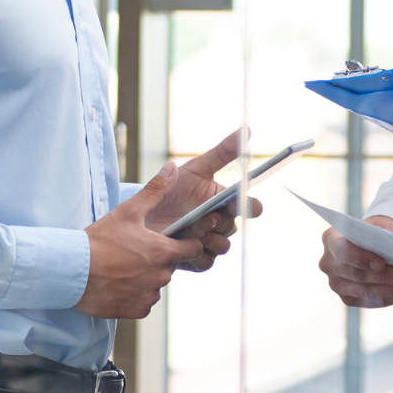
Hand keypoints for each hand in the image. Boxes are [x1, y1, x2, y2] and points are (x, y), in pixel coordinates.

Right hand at [79, 161, 203, 318]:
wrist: (72, 271)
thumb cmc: (100, 240)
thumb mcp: (128, 211)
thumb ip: (155, 190)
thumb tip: (173, 168)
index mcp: (165, 252)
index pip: (193, 249)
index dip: (184, 242)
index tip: (169, 240)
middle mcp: (162, 277)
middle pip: (171, 266)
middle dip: (158, 259)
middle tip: (134, 251)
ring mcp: (149, 296)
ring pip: (156, 285)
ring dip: (146, 278)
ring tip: (122, 267)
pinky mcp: (136, 311)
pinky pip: (142, 302)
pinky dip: (133, 294)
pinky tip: (117, 283)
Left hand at [141, 130, 265, 269]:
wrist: (141, 214)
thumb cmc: (171, 189)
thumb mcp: (195, 168)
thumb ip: (222, 152)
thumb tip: (247, 129)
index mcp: (224, 202)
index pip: (249, 206)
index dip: (250, 206)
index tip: (240, 202)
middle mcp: (220, 223)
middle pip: (233, 228)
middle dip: (219, 223)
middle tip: (204, 217)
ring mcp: (209, 243)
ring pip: (222, 247)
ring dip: (208, 239)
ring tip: (190, 231)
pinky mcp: (195, 260)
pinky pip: (206, 262)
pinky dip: (196, 255)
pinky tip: (182, 245)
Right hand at [317, 216, 392, 307]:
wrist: (372, 243)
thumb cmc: (376, 233)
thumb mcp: (381, 227)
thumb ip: (386, 239)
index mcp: (331, 239)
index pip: (343, 251)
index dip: (361, 259)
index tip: (381, 264)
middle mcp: (328, 263)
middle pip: (357, 275)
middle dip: (386, 278)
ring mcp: (336, 284)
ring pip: (367, 292)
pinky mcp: (348, 299)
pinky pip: (373, 302)